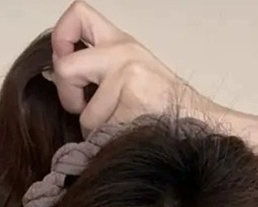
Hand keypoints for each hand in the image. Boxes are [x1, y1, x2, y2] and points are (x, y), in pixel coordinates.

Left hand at [48, 1, 221, 132]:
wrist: (201, 125)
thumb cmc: (166, 106)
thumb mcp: (133, 71)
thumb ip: (97, 66)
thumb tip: (55, 73)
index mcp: (122, 42)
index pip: (78, 14)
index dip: (60, 37)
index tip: (64, 61)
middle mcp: (123, 54)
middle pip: (65, 67)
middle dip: (66, 94)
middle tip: (82, 107)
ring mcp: (127, 80)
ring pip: (84, 115)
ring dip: (96, 130)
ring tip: (121, 127)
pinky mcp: (130, 107)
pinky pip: (100, 134)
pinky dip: (109, 142)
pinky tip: (129, 136)